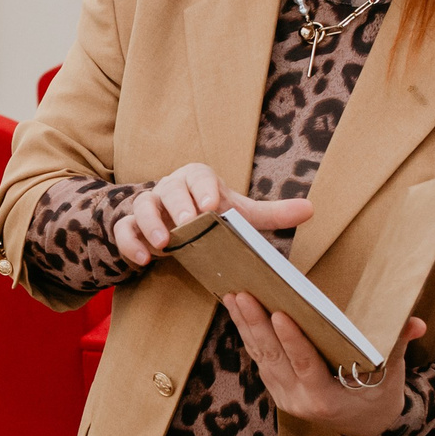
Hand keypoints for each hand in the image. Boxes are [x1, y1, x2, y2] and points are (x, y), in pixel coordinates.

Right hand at [112, 162, 313, 267]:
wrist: (169, 221)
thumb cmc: (208, 214)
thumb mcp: (238, 214)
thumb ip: (271, 214)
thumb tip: (311, 209)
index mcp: (196, 179)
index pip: (198, 174)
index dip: (204, 187)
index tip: (212, 205)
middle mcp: (169, 188)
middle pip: (168, 188)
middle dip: (178, 205)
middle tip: (188, 222)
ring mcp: (147, 207)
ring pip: (141, 206)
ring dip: (151, 224)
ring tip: (163, 243)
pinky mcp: (130, 227)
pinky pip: (123, 230)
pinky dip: (130, 243)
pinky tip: (143, 260)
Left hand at [224, 301, 427, 435]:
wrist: (366, 424)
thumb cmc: (379, 396)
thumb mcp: (391, 375)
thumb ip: (397, 346)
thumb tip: (416, 323)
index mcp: (326, 399)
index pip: (305, 365)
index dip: (292, 341)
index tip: (279, 314)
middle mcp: (299, 399)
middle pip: (274, 358)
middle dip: (256, 324)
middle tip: (243, 294)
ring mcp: (284, 395)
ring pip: (260, 357)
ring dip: (245, 326)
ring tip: (234, 296)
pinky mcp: (276, 388)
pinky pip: (259, 359)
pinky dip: (248, 335)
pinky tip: (239, 311)